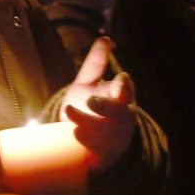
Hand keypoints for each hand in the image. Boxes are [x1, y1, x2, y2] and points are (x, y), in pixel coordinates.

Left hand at [61, 37, 136, 172]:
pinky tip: (75, 133)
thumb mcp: (90, 83)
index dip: (124, 85)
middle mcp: (122, 118)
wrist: (90, 142)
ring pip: (106, 132)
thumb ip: (96, 62)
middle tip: (91, 100)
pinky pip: (98, 151)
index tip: (121, 78)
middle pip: (119, 113)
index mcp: (121, 97)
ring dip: (87, 121)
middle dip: (106, 106)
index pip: (126, 90)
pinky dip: (86, 142)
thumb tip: (106, 38)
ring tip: (68, 112)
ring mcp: (115, 138)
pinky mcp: (105, 155)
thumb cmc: (90, 106)